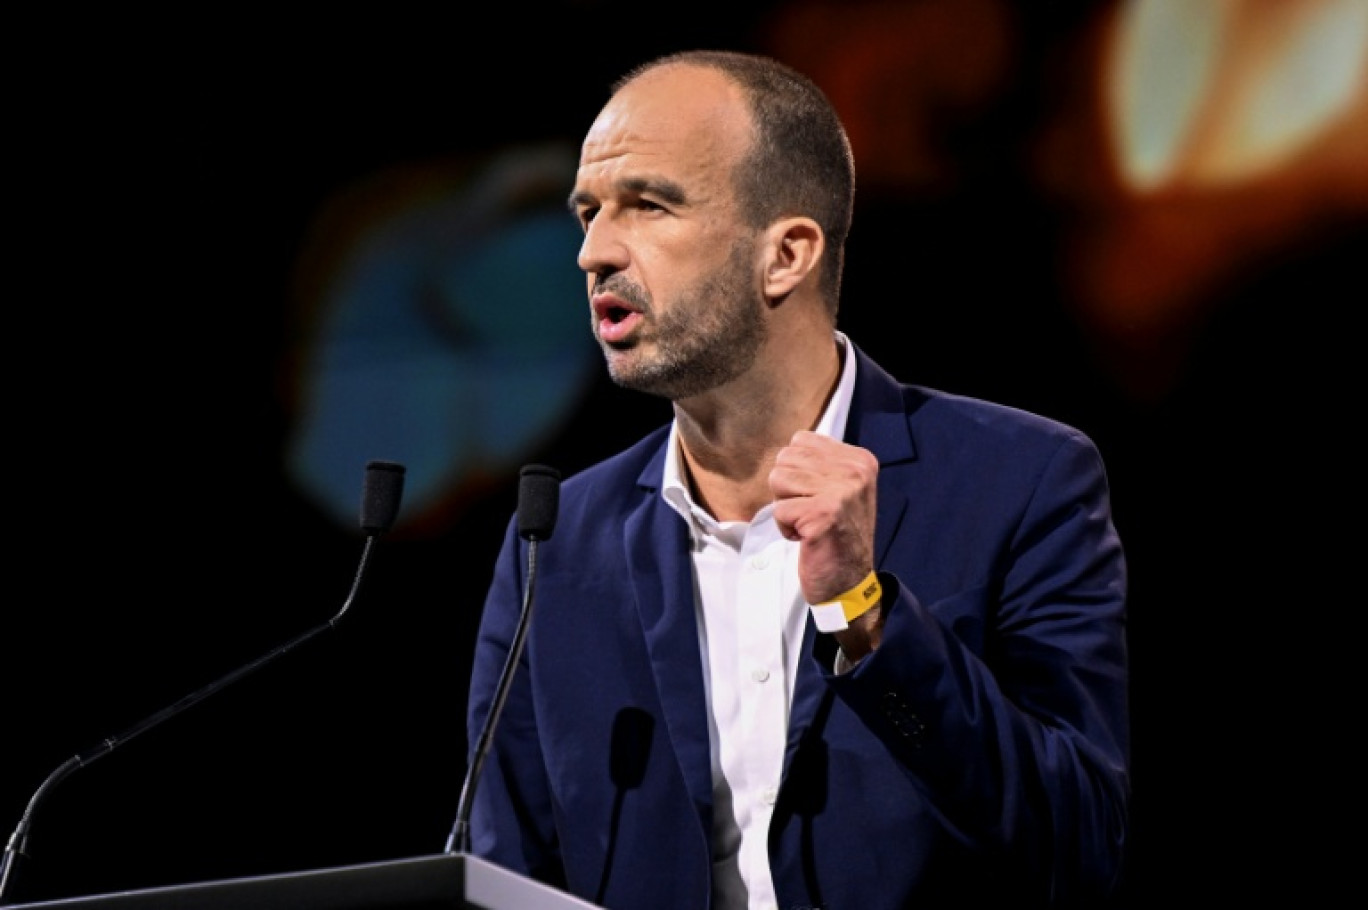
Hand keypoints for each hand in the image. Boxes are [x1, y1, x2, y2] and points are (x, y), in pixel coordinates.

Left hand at [769, 430, 878, 606]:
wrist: (849, 581)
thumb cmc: (838, 534)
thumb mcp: (840, 489)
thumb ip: (819, 463)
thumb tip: (787, 447)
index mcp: (860, 460)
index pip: (801, 440)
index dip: (797, 471)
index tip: (818, 496)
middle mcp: (855, 472)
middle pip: (786, 458)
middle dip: (788, 489)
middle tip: (810, 512)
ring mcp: (841, 492)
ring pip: (778, 480)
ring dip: (786, 507)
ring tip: (808, 523)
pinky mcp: (822, 515)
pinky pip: (779, 509)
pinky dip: (785, 528)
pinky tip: (806, 538)